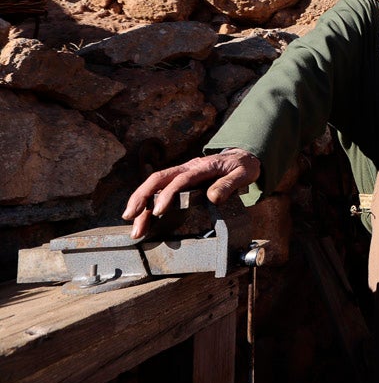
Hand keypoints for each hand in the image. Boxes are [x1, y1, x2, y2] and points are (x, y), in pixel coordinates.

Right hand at [123, 149, 260, 238]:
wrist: (243, 156)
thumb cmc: (243, 166)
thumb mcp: (244, 174)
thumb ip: (229, 185)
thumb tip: (213, 198)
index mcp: (203, 167)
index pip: (180, 180)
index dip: (167, 195)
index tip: (158, 211)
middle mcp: (188, 167)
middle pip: (158, 178)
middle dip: (142, 197)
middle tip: (131, 217)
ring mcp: (182, 172)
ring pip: (155, 184)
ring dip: (140, 202)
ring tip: (134, 226)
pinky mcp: (180, 178)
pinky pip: (160, 188)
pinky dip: (148, 201)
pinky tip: (141, 217)